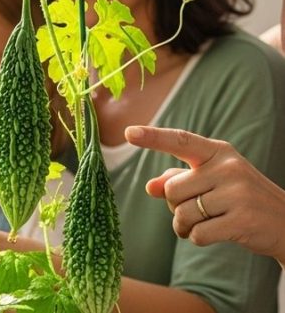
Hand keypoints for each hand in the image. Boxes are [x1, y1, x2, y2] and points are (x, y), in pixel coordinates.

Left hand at [125, 125, 284, 264]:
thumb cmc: (239, 198)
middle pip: (171, 190)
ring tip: (206, 222)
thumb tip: (149, 187)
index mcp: (218, 152)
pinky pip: (196, 233)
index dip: (153, 138)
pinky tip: (217, 233)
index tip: (129, 133)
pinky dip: (197, 238)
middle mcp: (228, 168)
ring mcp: (237, 194)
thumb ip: (177, 180)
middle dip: (176, 205)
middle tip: (198, 209)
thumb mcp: (212, 181)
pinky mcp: (241, 220)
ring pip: (181, 214)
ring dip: (184, 225)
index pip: (181, 141)